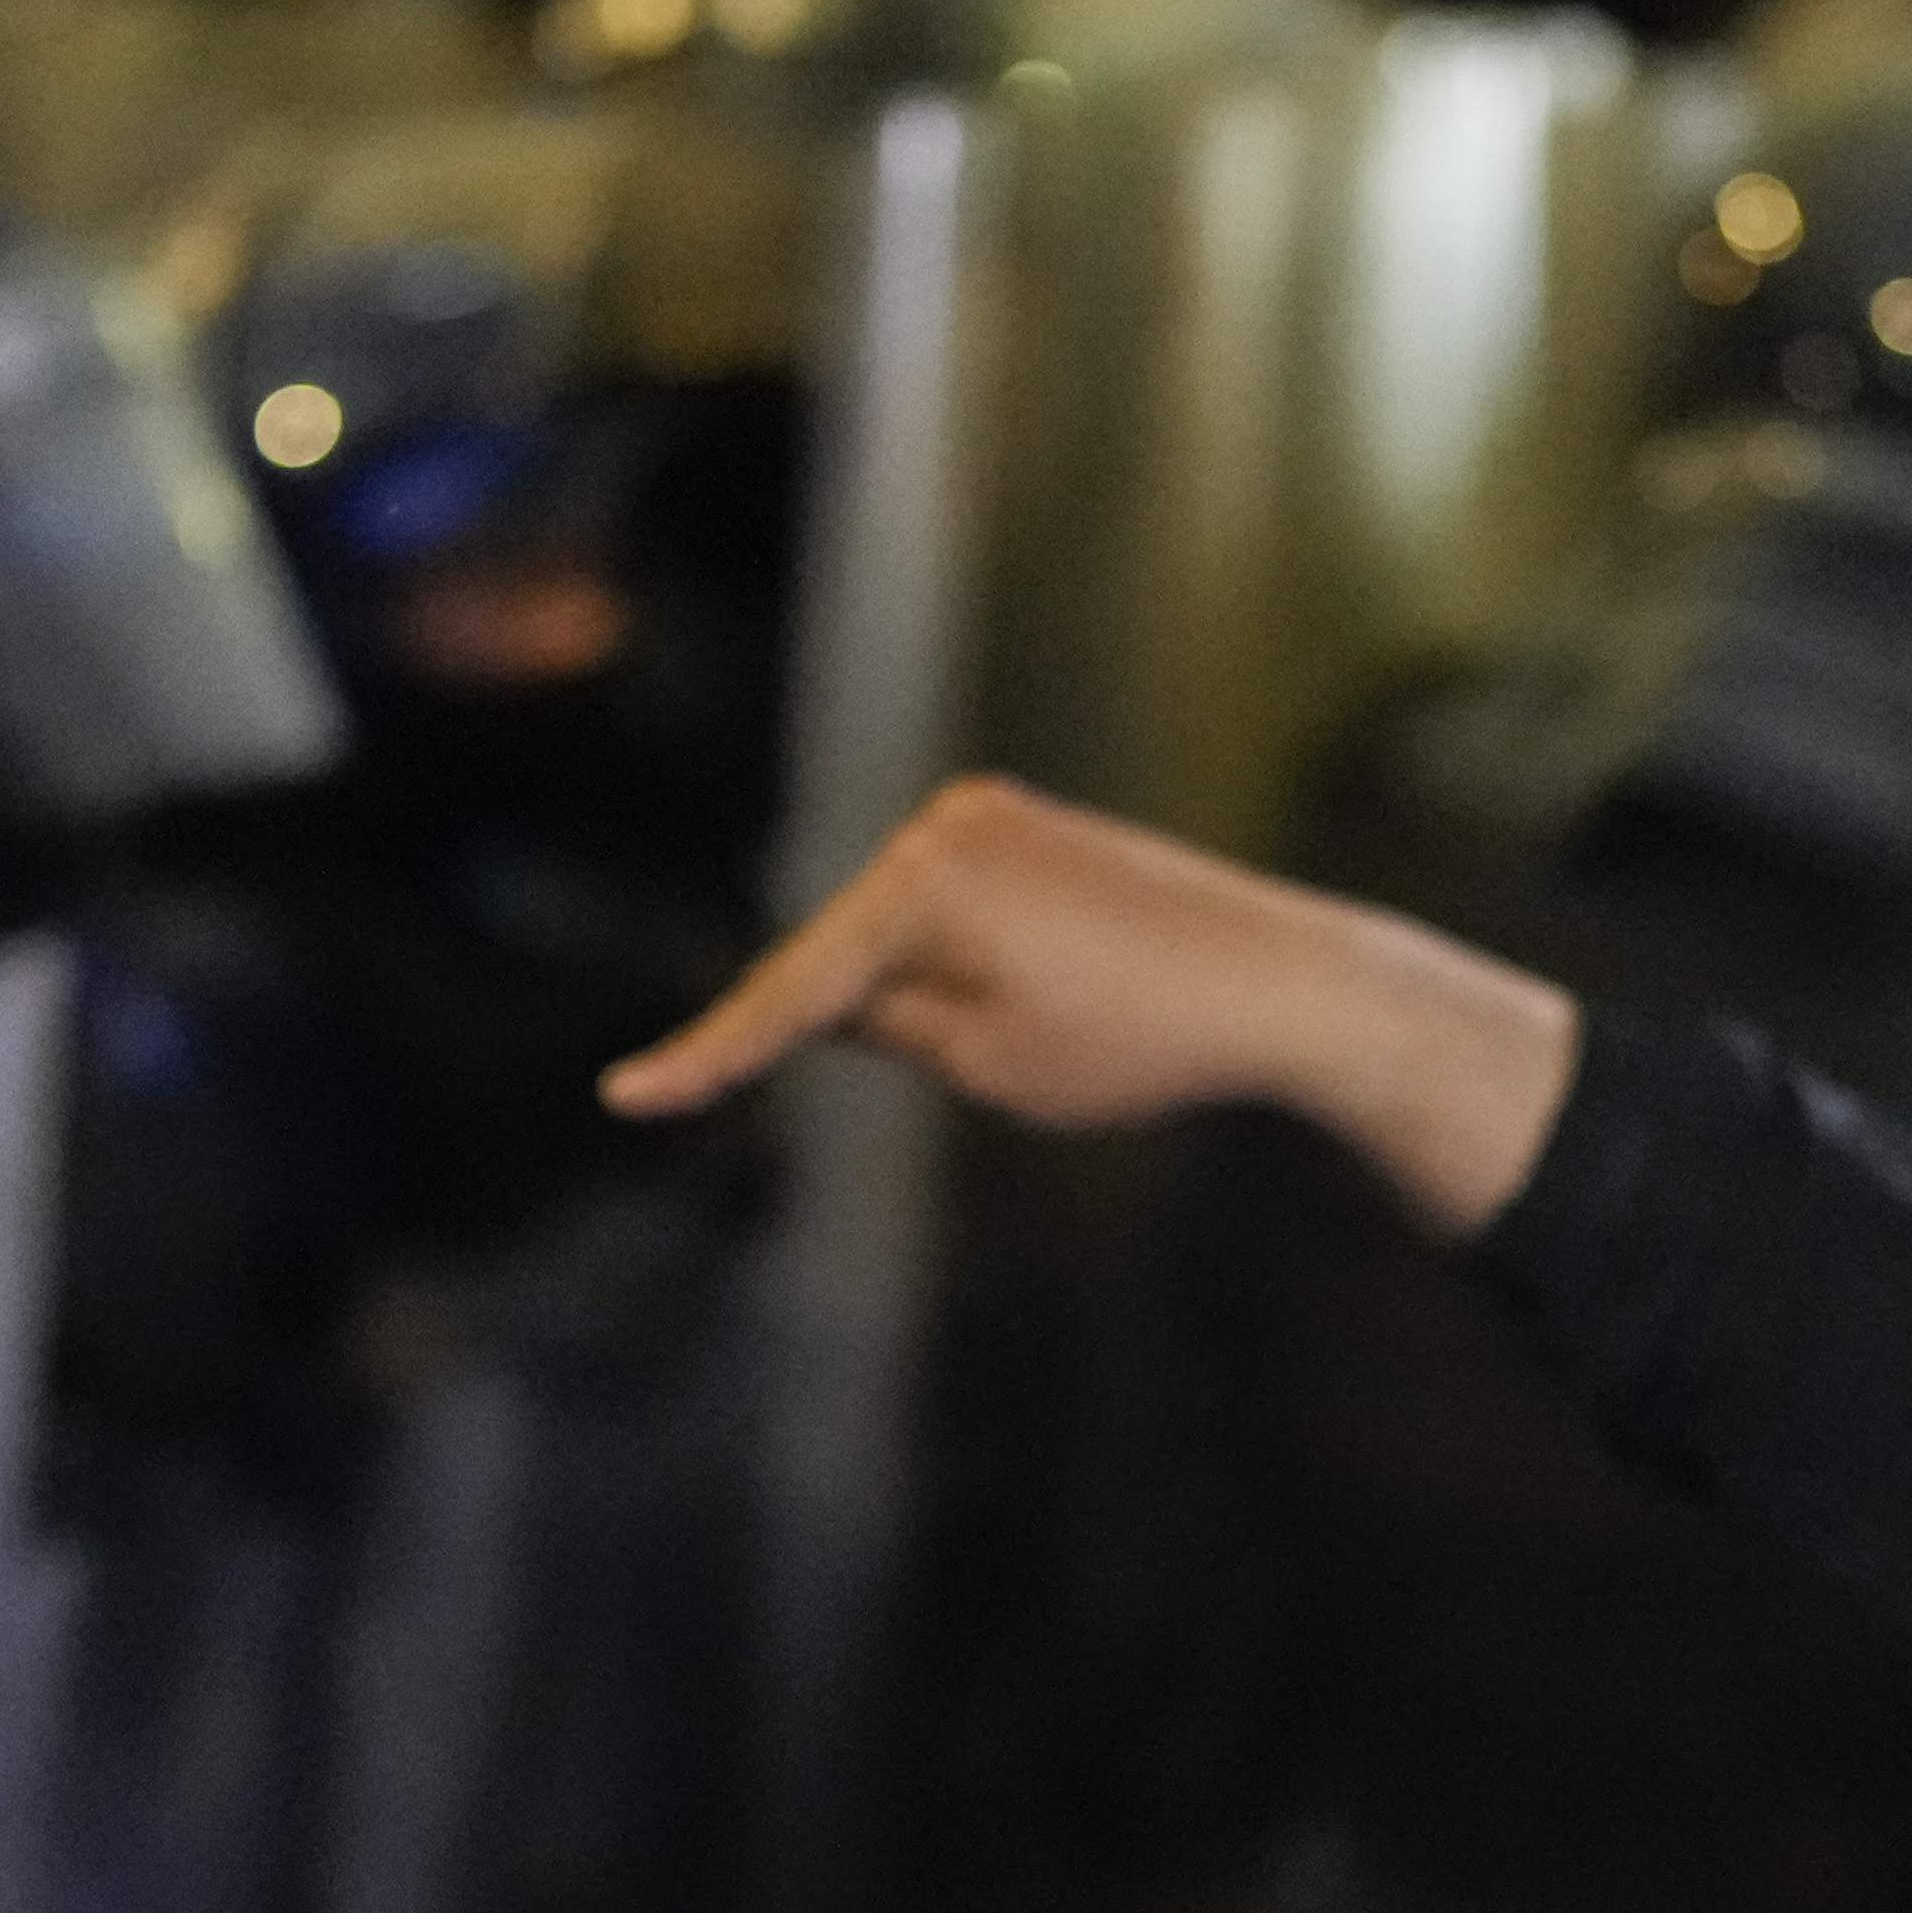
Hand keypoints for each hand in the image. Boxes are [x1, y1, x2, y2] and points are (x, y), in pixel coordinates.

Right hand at [602, 773, 1585, 1234]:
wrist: (1284, 984)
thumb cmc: (1137, 1038)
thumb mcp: (990, 1066)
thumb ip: (890, 1028)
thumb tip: (848, 1001)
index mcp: (921, 884)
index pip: (790, 994)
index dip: (709, 1056)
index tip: (626, 1095)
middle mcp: (946, 825)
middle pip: (847, 959)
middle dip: (871, 1031)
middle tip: (1010, 1066)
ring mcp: (993, 817)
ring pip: (905, 940)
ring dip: (932, 1003)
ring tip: (1065, 1037)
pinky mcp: (1036, 829)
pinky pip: (959, 916)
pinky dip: (967, 971)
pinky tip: (1060, 1004)